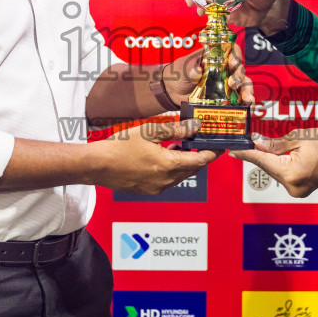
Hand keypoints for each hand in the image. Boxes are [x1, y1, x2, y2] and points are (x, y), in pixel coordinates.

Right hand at [86, 118, 218, 194]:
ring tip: (180, 145)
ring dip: (185, 162)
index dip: (212, 152)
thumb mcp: (149, 131)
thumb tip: (195, 126)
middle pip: (193, 169)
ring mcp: (157, 188)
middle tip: (201, 142)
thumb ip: (175, 129)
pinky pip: (169, 180)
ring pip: (181, 175)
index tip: (219, 146)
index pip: (200, 160)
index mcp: (168, 165)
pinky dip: (173, 168)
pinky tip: (165, 155)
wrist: (97, 165)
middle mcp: (166, 180)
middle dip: (199, 156)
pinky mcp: (149, 190)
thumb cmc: (120, 146)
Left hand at [159, 45, 255, 107]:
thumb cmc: (179, 74)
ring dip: (247, 90)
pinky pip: (241, 100)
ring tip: (247, 99)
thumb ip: (189, 68)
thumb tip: (197, 71)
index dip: (235, 55)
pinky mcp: (227, 98)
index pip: (231, 50)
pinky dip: (247, 104)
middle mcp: (225, 69)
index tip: (232, 63)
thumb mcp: (182, 68)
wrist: (173, 91)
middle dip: (239, 76)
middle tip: (233, 84)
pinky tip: (249, 109)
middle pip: (239, 68)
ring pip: (244, 84)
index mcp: (216, 57)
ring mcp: (227, 84)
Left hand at [231, 129, 317, 197]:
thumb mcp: (298, 138)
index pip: (262, 161)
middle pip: (267, 168)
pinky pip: (282, 177)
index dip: (246, 154)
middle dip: (257, 155)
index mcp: (291, 173)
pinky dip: (278, 166)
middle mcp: (292, 186)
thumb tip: (256, 143)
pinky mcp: (300, 191)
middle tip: (244, 144)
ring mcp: (296, 191)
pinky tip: (273, 156)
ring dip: (268, 160)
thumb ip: (274, 144)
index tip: (233, 150)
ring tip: (259, 147)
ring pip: (274, 172)